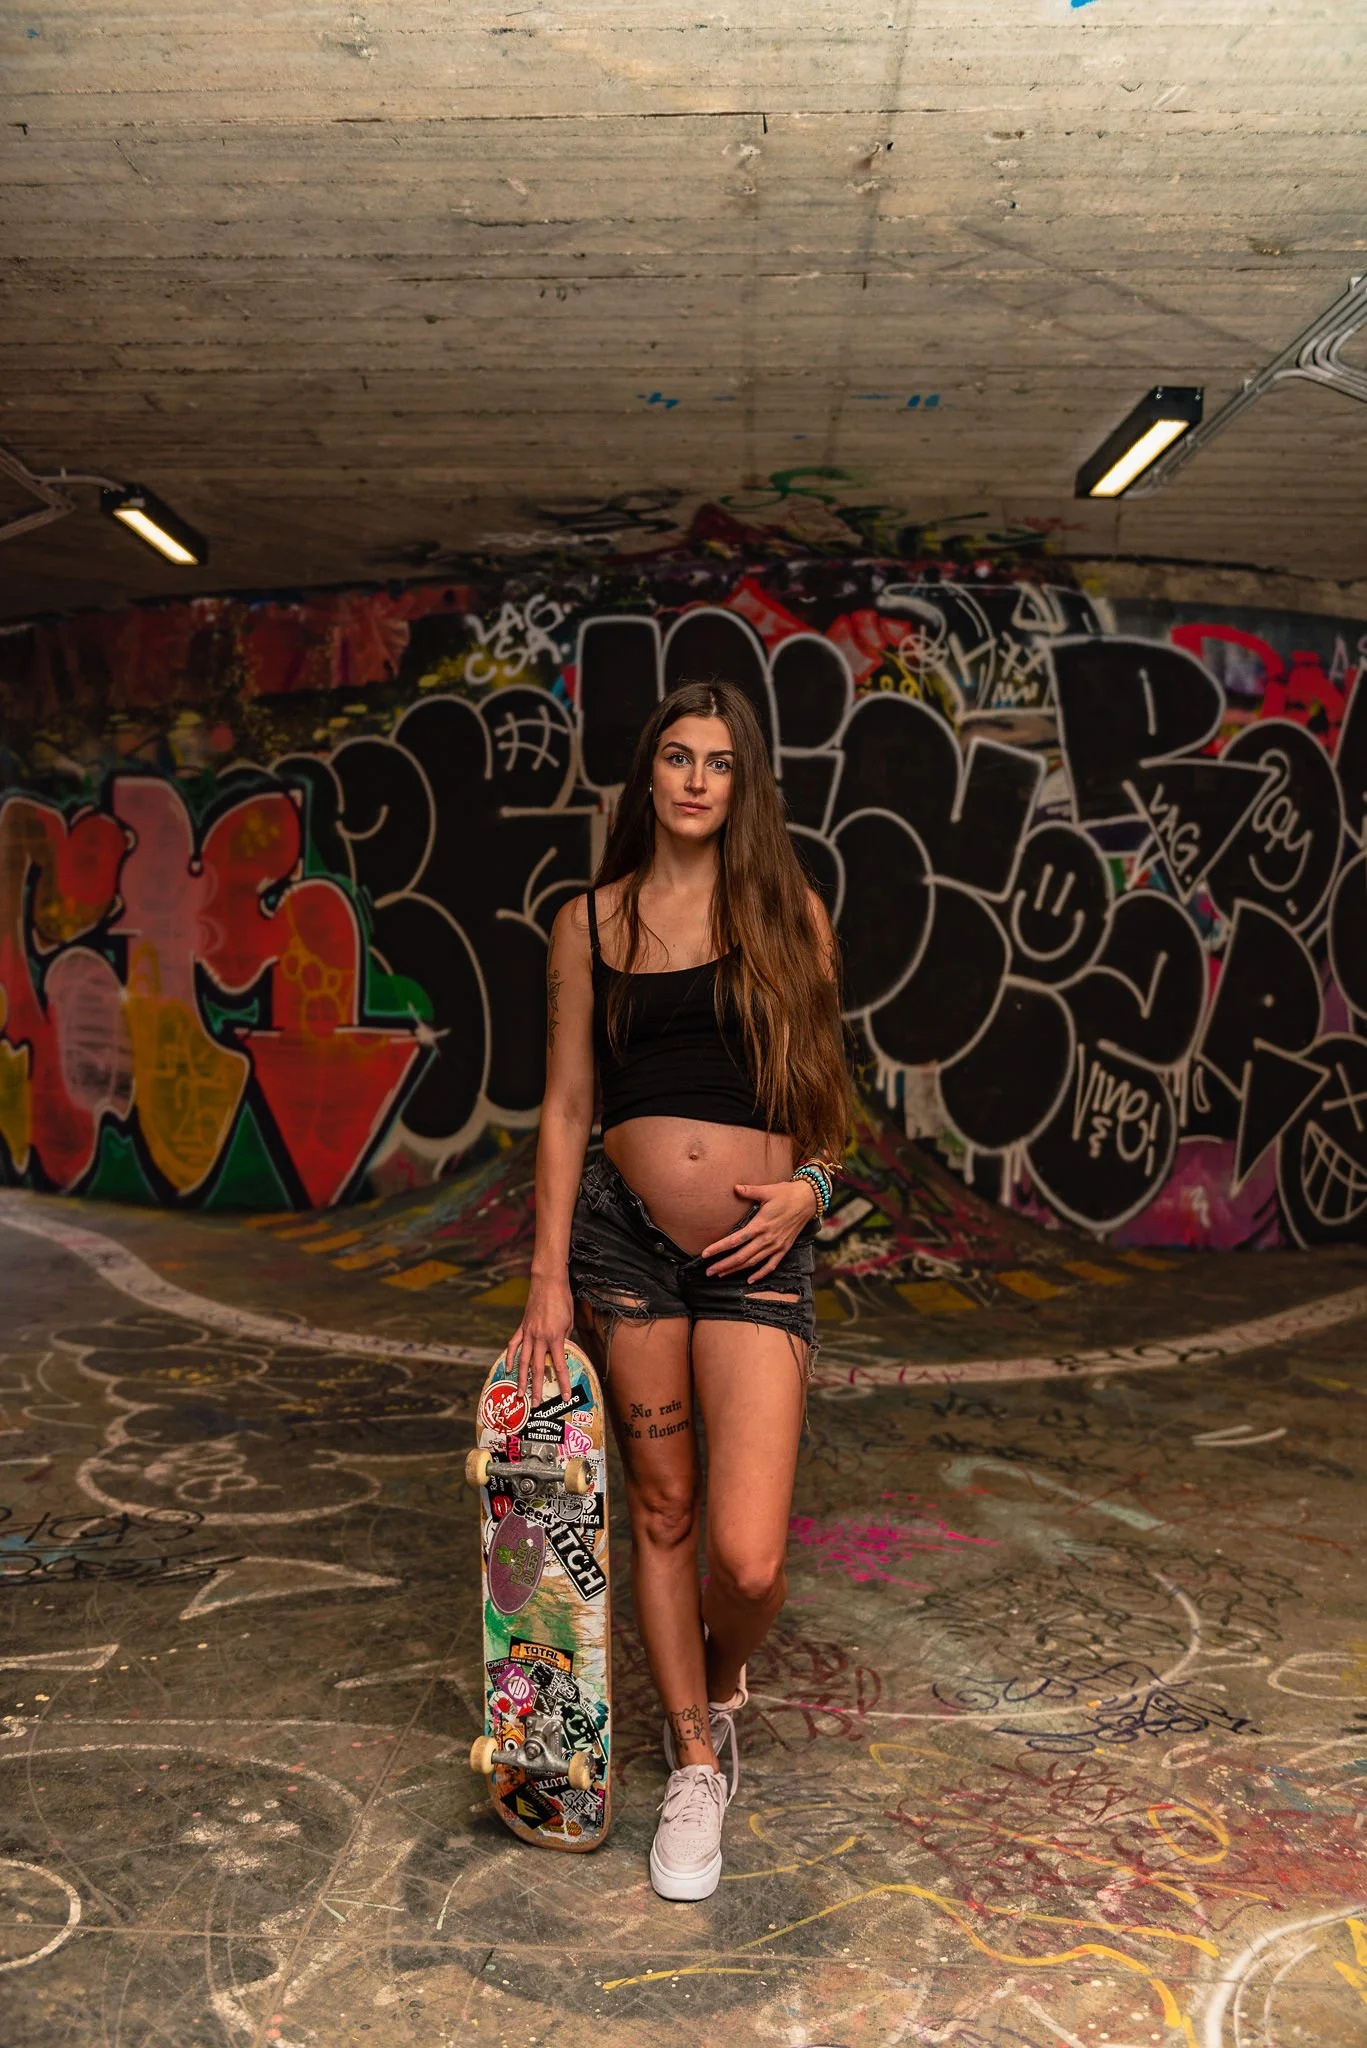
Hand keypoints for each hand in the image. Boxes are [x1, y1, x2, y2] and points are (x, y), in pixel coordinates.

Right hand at [507, 1272, 574, 1405]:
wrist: (548, 1282)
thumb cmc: (563, 1300)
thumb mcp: (569, 1322)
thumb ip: (564, 1340)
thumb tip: (562, 1353)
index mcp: (555, 1337)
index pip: (559, 1365)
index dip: (563, 1382)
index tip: (566, 1396)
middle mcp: (540, 1338)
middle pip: (537, 1368)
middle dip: (537, 1388)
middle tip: (536, 1405)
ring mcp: (528, 1333)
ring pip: (523, 1361)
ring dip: (521, 1379)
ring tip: (519, 1394)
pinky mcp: (522, 1327)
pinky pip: (514, 1345)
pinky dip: (510, 1357)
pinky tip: (508, 1369)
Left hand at [701, 1178, 819, 1281]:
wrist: (808, 1200)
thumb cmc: (786, 1193)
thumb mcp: (767, 1190)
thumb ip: (749, 1191)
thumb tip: (734, 1188)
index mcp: (760, 1224)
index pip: (735, 1240)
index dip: (719, 1248)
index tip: (705, 1254)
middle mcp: (767, 1238)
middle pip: (741, 1256)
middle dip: (724, 1265)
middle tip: (709, 1271)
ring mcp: (776, 1245)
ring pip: (753, 1262)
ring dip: (736, 1269)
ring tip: (721, 1274)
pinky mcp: (784, 1248)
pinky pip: (771, 1265)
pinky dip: (760, 1274)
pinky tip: (750, 1280)